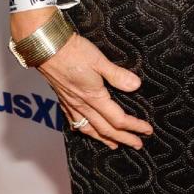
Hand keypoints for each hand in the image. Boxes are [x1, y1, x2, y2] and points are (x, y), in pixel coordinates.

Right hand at [38, 31, 152, 149]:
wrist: (46, 48)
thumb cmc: (73, 52)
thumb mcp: (99, 60)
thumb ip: (117, 75)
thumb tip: (136, 85)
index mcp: (94, 97)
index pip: (118, 119)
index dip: (134, 126)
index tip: (147, 130)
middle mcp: (82, 105)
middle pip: (106, 129)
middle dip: (123, 138)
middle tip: (137, 145)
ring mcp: (71, 104)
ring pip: (89, 129)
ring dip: (104, 138)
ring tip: (114, 144)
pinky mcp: (63, 99)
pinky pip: (74, 121)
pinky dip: (83, 129)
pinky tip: (85, 129)